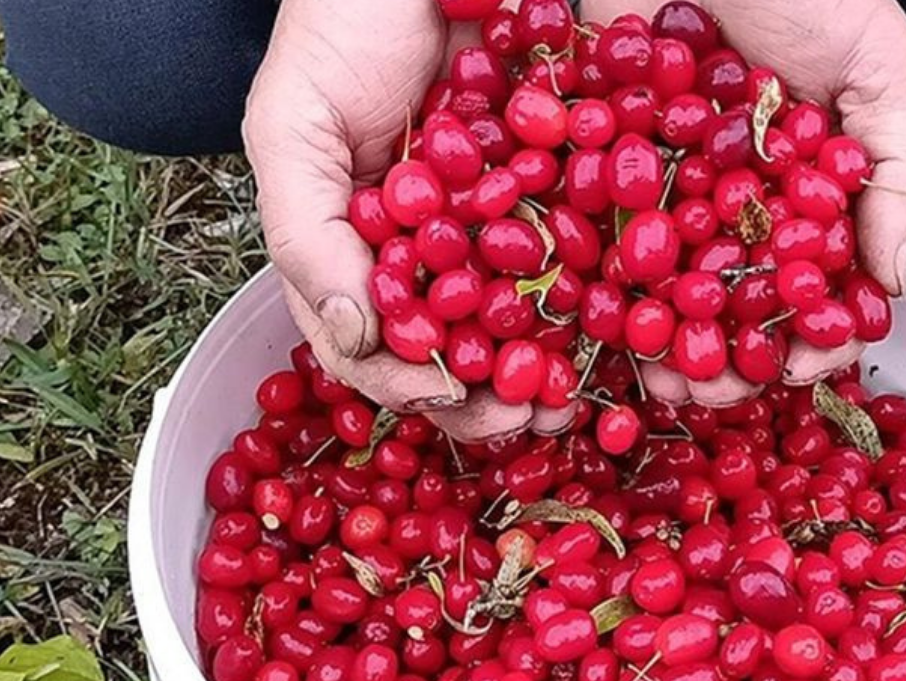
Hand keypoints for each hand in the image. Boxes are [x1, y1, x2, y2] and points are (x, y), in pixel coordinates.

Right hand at [245, 0, 572, 441]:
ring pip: (518, 320)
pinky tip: (613, 321)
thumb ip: (306, 234)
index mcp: (359, 257)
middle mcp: (427, 257)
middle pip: (454, 351)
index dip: (405, 383)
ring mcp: (491, 230)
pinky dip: (593, 296)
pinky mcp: (553, 195)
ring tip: (571, 395)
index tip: (448, 392)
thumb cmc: (334, 39)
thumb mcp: (292, 131)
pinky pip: (576, 253)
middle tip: (528, 416)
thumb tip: (354, 337)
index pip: (374, 348)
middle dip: (487, 397)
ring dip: (545, 366)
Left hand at [584, 0, 905, 407]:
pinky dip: (586, 283)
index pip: (815, 290)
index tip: (800, 370)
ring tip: (650, 379)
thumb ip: (899, 173)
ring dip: (653, 346)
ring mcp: (664, 192)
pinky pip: (588, 233)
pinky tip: (589, 322)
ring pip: (656, 290)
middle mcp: (733, 208)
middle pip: (729, 309)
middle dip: (722, 364)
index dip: (812, 340)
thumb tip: (890, 286)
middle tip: (707, 395)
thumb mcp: (882, 68)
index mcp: (803, 198)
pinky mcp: (597, 165)